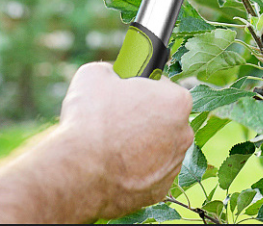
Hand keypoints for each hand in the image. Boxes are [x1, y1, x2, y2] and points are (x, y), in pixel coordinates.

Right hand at [53, 62, 193, 220]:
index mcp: (177, 101)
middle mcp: (184, 134)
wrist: (78, 171)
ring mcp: (173, 166)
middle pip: (165, 119)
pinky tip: (114, 166)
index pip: (164, 87)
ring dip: (141, 145)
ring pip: (159, 148)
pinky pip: (149, 174)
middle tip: (118, 118)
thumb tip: (113, 73)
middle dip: (145, 117)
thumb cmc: (92, 118)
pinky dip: (135, 170)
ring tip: (111, 144)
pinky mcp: (159, 192)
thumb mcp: (97, 73)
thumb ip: (114, 70)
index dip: (144, 88)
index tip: (128, 93)